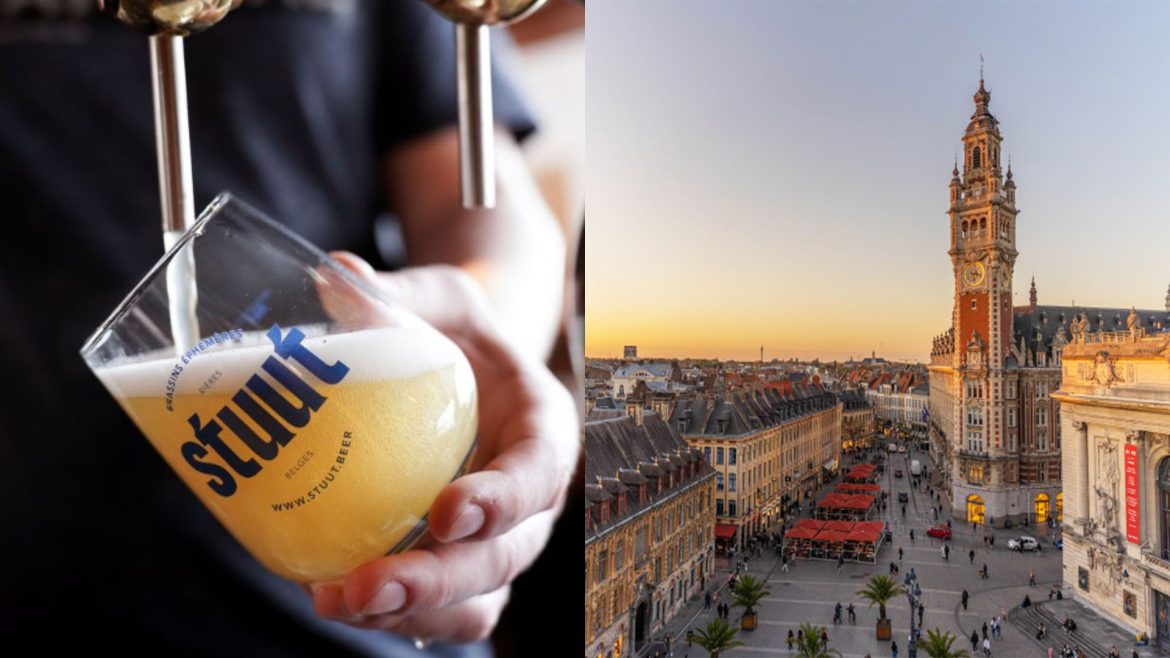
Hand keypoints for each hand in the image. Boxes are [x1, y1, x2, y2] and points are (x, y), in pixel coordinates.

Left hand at [308, 253, 579, 643]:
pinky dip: (400, 619)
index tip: (444, 511)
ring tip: (339, 604)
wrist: (462, 367)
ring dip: (417, 614)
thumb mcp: (438, 300)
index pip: (540, 471)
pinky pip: (444, 610)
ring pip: (479, 599)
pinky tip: (336, 602)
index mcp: (542, 425)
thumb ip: (397, 294)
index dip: (502, 500)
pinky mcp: (459, 561)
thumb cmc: (456, 331)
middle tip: (367, 584)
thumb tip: (334, 274)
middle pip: (507, 554)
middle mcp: (531, 494)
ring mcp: (498, 537)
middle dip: (442, 580)